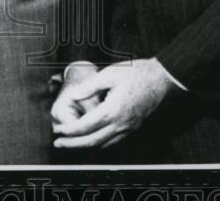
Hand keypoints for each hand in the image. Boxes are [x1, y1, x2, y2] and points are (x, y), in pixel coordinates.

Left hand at [52, 58, 179, 148]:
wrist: (162, 79)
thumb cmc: (137, 74)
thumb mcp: (110, 74)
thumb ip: (89, 87)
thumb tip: (73, 96)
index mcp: (112, 111)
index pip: (85, 127)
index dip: (69, 131)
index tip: (57, 130)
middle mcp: (120, 124)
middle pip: (92, 141)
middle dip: (73, 144)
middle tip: (58, 143)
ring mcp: (128, 128)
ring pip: (103, 145)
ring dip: (85, 146)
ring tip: (71, 143)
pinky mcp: (132, 127)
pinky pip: (113, 142)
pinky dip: (99, 144)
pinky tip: (92, 139)